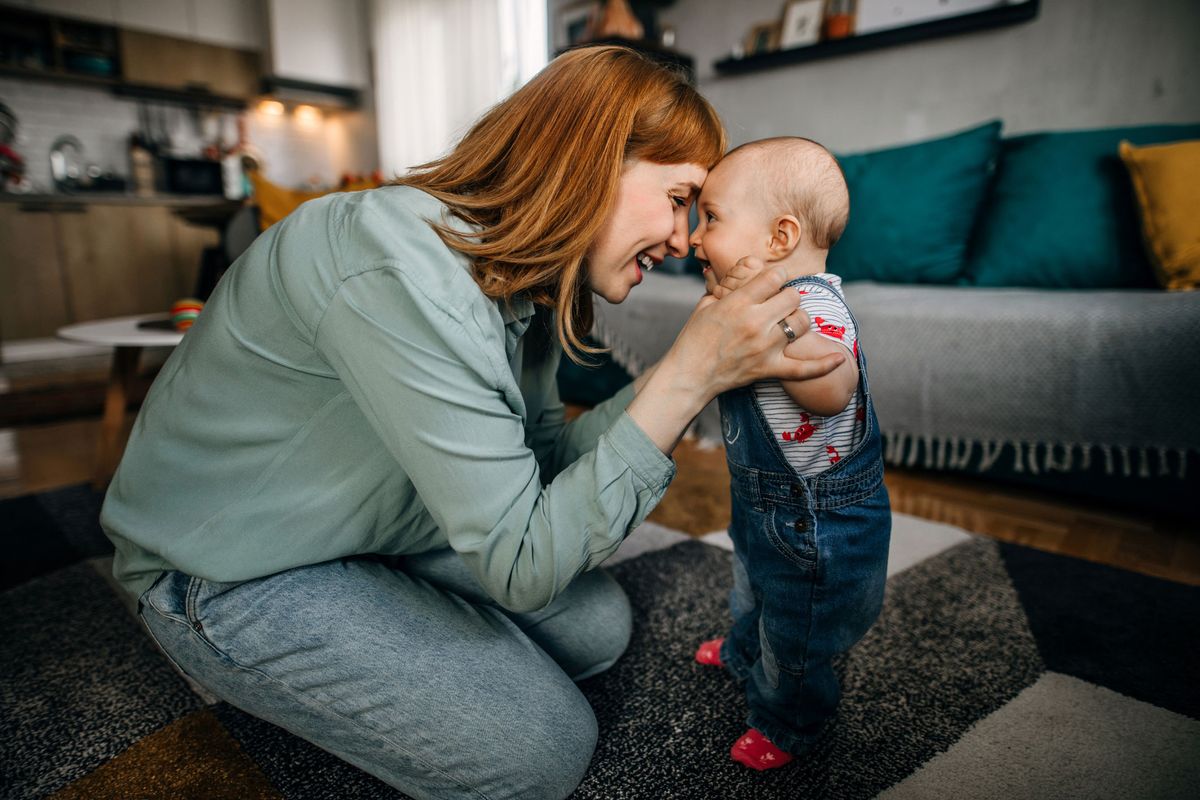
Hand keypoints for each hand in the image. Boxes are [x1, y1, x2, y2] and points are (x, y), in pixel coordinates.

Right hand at [674, 265, 842, 397]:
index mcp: (738, 303)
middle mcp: (755, 323)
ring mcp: (765, 347)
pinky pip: (804, 369)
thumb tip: (748, 269)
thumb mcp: (706, 304)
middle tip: (777, 304)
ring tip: (787, 322)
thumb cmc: (694, 339)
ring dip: (797, 319)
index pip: (774, 276)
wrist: (689, 375)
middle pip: (792, 297)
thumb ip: (729, 286)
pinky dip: (823, 365)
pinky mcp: (769, 369)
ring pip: (801, 322)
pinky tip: (839, 358)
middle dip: (787, 297)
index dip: (775, 276)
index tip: (771, 282)